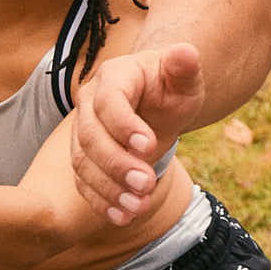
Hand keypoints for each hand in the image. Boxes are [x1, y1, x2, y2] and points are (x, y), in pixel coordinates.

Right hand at [71, 44, 204, 221]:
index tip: (149, 146)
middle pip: (90, 137)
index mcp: (114, 77)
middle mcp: (89, 103)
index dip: (124, 125)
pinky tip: (122, 217)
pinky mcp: (85, 158)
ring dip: (109, 188)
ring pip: (83, 163)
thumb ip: (184, 67)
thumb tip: (187, 52)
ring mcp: (83, 131)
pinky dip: (101, 202)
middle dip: (116, 164)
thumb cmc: (172, 86)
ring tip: (137, 207)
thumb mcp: (184, 77)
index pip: (109, 101)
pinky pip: (84, 182)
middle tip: (145, 184)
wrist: (157, 101)